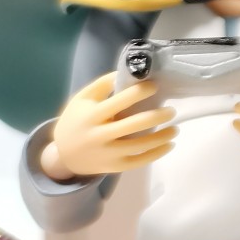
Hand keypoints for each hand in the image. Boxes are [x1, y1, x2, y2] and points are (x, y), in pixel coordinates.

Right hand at [43, 72, 176, 181]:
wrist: (63, 155)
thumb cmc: (77, 120)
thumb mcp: (82, 99)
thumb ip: (103, 84)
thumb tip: (130, 72)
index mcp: (91, 115)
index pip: (119, 101)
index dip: (140, 92)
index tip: (155, 86)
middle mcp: (99, 135)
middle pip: (134, 124)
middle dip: (157, 116)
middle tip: (171, 110)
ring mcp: (107, 153)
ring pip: (140, 146)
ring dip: (162, 136)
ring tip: (175, 128)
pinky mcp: (114, 167)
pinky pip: (139, 161)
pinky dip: (157, 153)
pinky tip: (169, 144)